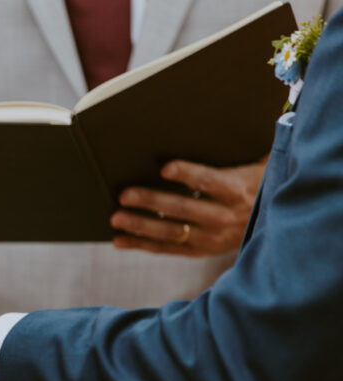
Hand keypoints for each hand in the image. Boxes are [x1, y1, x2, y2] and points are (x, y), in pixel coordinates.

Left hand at [111, 157, 265, 255]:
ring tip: (116, 218)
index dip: (188, 174)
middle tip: (124, 194)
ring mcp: (211, 237)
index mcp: (236, 189)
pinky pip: (167, 249)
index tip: (165, 167)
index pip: (209, 180)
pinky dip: (141, 245)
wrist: (277, 222)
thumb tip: (219, 117)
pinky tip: (119, 240)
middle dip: (152, 201)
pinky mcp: (200, 251)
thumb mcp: (258, 162)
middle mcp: (224, 216)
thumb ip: (240, 147)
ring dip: (141, 225)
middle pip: (182, 208)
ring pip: (170, 232)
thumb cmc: (257, 181)